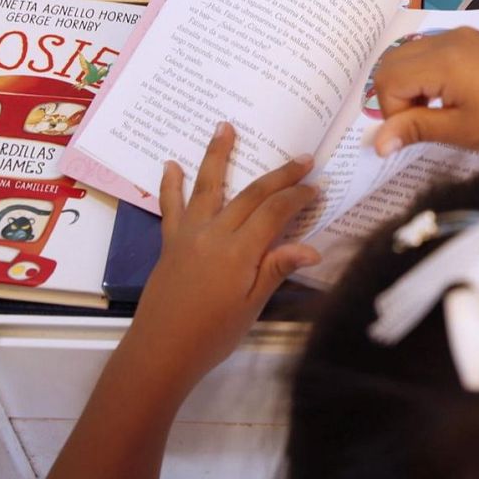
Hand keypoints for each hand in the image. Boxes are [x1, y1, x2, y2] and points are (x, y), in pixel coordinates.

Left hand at [124, 123, 318, 389]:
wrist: (162, 351)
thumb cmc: (213, 335)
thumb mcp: (252, 306)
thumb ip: (276, 270)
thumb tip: (312, 248)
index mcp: (240, 252)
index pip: (275, 213)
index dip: (298, 197)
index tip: (316, 187)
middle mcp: (215, 234)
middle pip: (251, 195)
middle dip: (279, 175)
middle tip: (302, 158)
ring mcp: (190, 235)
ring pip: (208, 187)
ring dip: (217, 155)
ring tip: (224, 127)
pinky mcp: (171, 243)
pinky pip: (171, 207)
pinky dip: (171, 185)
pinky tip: (171, 166)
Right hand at [370, 27, 478, 156]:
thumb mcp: (461, 132)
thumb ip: (414, 130)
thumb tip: (376, 142)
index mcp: (442, 59)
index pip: (388, 79)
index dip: (392, 113)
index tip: (411, 135)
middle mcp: (449, 39)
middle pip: (394, 61)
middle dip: (395, 95)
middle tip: (419, 125)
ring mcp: (464, 37)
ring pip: (412, 55)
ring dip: (411, 85)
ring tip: (436, 115)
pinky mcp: (476, 43)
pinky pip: (434, 52)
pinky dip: (429, 75)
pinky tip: (450, 100)